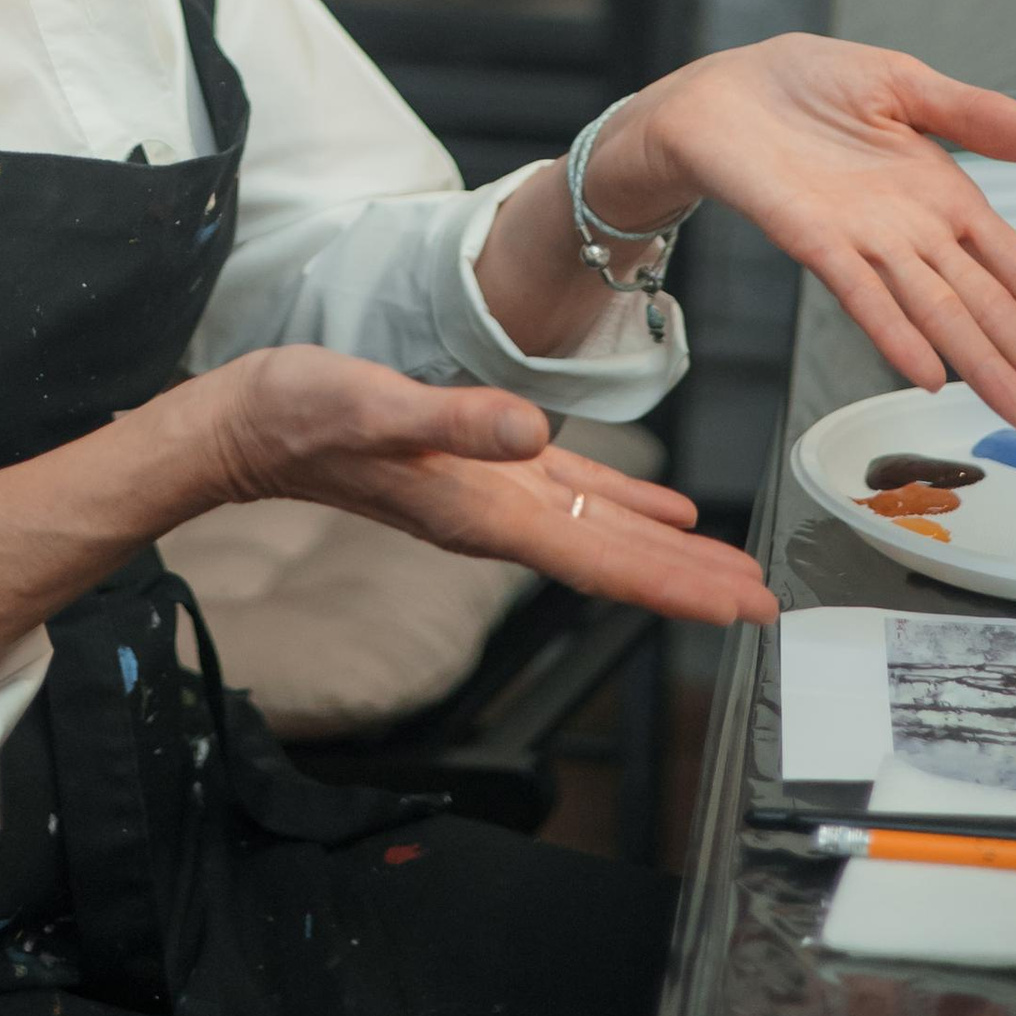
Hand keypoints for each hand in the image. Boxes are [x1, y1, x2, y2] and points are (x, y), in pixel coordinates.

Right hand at [203, 345, 776, 631]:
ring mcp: (491, 497)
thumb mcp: (375, 406)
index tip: (739, 609)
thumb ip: (455, 422)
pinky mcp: (481, 466)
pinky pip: (572, 496)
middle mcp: (498, 517)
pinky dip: (624, 504)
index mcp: (486, 511)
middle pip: (616, 562)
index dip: (674, 587)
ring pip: (604, 534)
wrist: (249, 424)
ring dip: (671, 555)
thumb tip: (533, 432)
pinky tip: (664, 508)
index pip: (601, 562)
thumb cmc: (301, 415)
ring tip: (732, 572)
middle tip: (766, 604)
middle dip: (693, 586)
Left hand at [588, 36, 1015, 434]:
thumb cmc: (803, 86)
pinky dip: (894, 331)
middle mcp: (910, 231)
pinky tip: (927, 370)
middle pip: (986, 305)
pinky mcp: (811, 238)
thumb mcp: (900, 81)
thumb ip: (972, 111)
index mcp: (941, 194)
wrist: (718, 91)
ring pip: (935, 312)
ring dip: (979, 364)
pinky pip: (860, 293)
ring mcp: (864, 241)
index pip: (1015, 265)